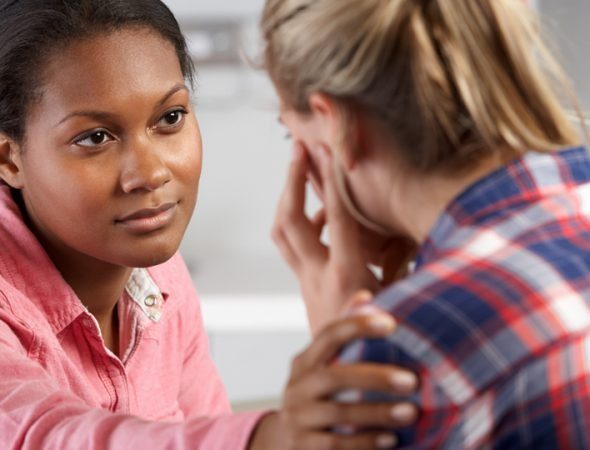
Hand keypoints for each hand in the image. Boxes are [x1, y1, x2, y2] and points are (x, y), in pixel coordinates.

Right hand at [249, 307, 418, 449]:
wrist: (284, 444)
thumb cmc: (317, 399)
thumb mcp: (323, 368)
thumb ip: (344, 339)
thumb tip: (365, 297)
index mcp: (304, 362)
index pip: (328, 336)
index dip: (356, 326)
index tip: (390, 323)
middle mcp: (297, 387)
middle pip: (334, 377)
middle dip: (374, 377)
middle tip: (412, 380)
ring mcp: (298, 418)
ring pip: (338, 413)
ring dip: (377, 412)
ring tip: (411, 412)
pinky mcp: (303, 447)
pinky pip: (336, 445)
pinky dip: (365, 442)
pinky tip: (391, 439)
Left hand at [272, 143, 414, 332]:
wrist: (334, 389)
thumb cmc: (377, 351)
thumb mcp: (403, 310)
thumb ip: (408, 278)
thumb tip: (428, 246)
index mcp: (347, 276)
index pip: (336, 218)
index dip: (329, 181)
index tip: (324, 147)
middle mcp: (317, 276)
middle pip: (290, 220)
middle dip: (292, 180)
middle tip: (297, 147)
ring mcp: (305, 282)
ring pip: (283, 233)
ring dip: (288, 199)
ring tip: (298, 170)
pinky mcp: (304, 288)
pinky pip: (293, 247)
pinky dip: (300, 224)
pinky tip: (319, 217)